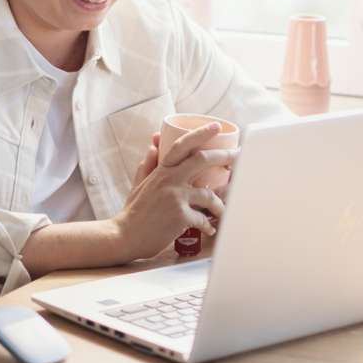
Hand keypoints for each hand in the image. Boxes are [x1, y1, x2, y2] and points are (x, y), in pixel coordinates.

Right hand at [115, 123, 232, 259]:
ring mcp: (175, 197)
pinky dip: (208, 225)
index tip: (217, 126)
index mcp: (160, 170)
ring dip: (219, 205)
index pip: (182, 144)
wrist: (124, 236)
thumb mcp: (138, 184)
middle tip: (239, 157)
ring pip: (209, 195)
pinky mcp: (180, 217)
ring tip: (221, 212)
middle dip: (225, 156)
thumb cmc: (133, 211)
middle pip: (202, 159)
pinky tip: (210, 229)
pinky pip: (203, 219)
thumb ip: (148, 164)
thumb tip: (153, 145)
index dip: (201, 133)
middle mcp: (169, 180)